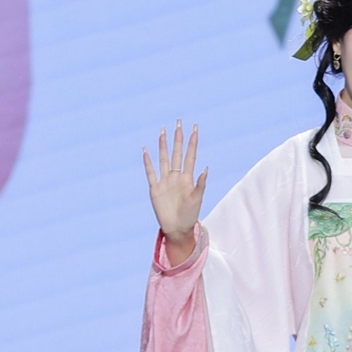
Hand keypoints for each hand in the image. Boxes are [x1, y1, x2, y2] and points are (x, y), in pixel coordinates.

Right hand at [143, 120, 206, 264]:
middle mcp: (176, 177)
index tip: (195, 129)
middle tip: (179, 122)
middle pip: (177, 153)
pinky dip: (148, 162)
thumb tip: (206, 168)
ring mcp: (165, 181)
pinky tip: (146, 151)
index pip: (190, 156)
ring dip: (163, 146)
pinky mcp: (155, 189)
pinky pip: (150, 173)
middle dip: (178, 138)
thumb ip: (200, 184)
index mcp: (188, 178)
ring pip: (163, 159)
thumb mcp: (197, 199)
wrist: (178, 228)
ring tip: (163, 131)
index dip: (192, 142)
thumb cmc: (190, 215)